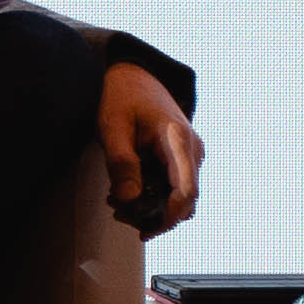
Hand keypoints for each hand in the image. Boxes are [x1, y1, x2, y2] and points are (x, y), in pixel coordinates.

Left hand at [97, 60, 203, 234]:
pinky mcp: (181, 159)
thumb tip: (130, 200)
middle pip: (186, 200)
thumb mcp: (112, 127)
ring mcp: (189, 155)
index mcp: (178, 140)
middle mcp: (191, 150)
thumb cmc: (121, 95)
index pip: (187, 190)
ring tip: (117, 203)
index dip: (170, 216)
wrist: (133, 74)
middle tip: (119, 215)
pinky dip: (152, 195)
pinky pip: (173, 186)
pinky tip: (126, 192)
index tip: (145, 229)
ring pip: (180, 197)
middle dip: (155, 216)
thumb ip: (121, 163)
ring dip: (152, 207)